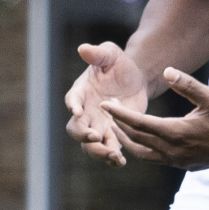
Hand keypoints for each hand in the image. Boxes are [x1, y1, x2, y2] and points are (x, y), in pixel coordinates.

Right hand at [63, 42, 149, 166]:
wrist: (136, 79)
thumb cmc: (119, 64)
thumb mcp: (110, 55)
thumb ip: (98, 54)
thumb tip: (83, 48)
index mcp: (82, 92)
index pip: (72, 100)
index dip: (73, 106)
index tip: (78, 111)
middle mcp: (86, 112)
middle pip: (76, 129)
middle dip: (83, 135)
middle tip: (96, 137)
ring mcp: (97, 125)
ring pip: (90, 146)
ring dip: (99, 152)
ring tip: (114, 155)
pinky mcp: (112, 135)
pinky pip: (108, 149)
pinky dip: (112, 158)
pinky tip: (121, 161)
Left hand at [104, 67, 208, 169]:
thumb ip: (188, 85)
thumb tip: (168, 70)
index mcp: (177, 133)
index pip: (139, 124)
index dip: (119, 114)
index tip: (105, 104)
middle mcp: (173, 151)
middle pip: (136, 140)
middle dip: (119, 125)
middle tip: (107, 111)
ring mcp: (178, 161)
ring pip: (143, 154)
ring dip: (128, 141)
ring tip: (119, 127)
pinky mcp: (184, 165)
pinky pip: (155, 159)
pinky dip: (143, 149)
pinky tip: (142, 140)